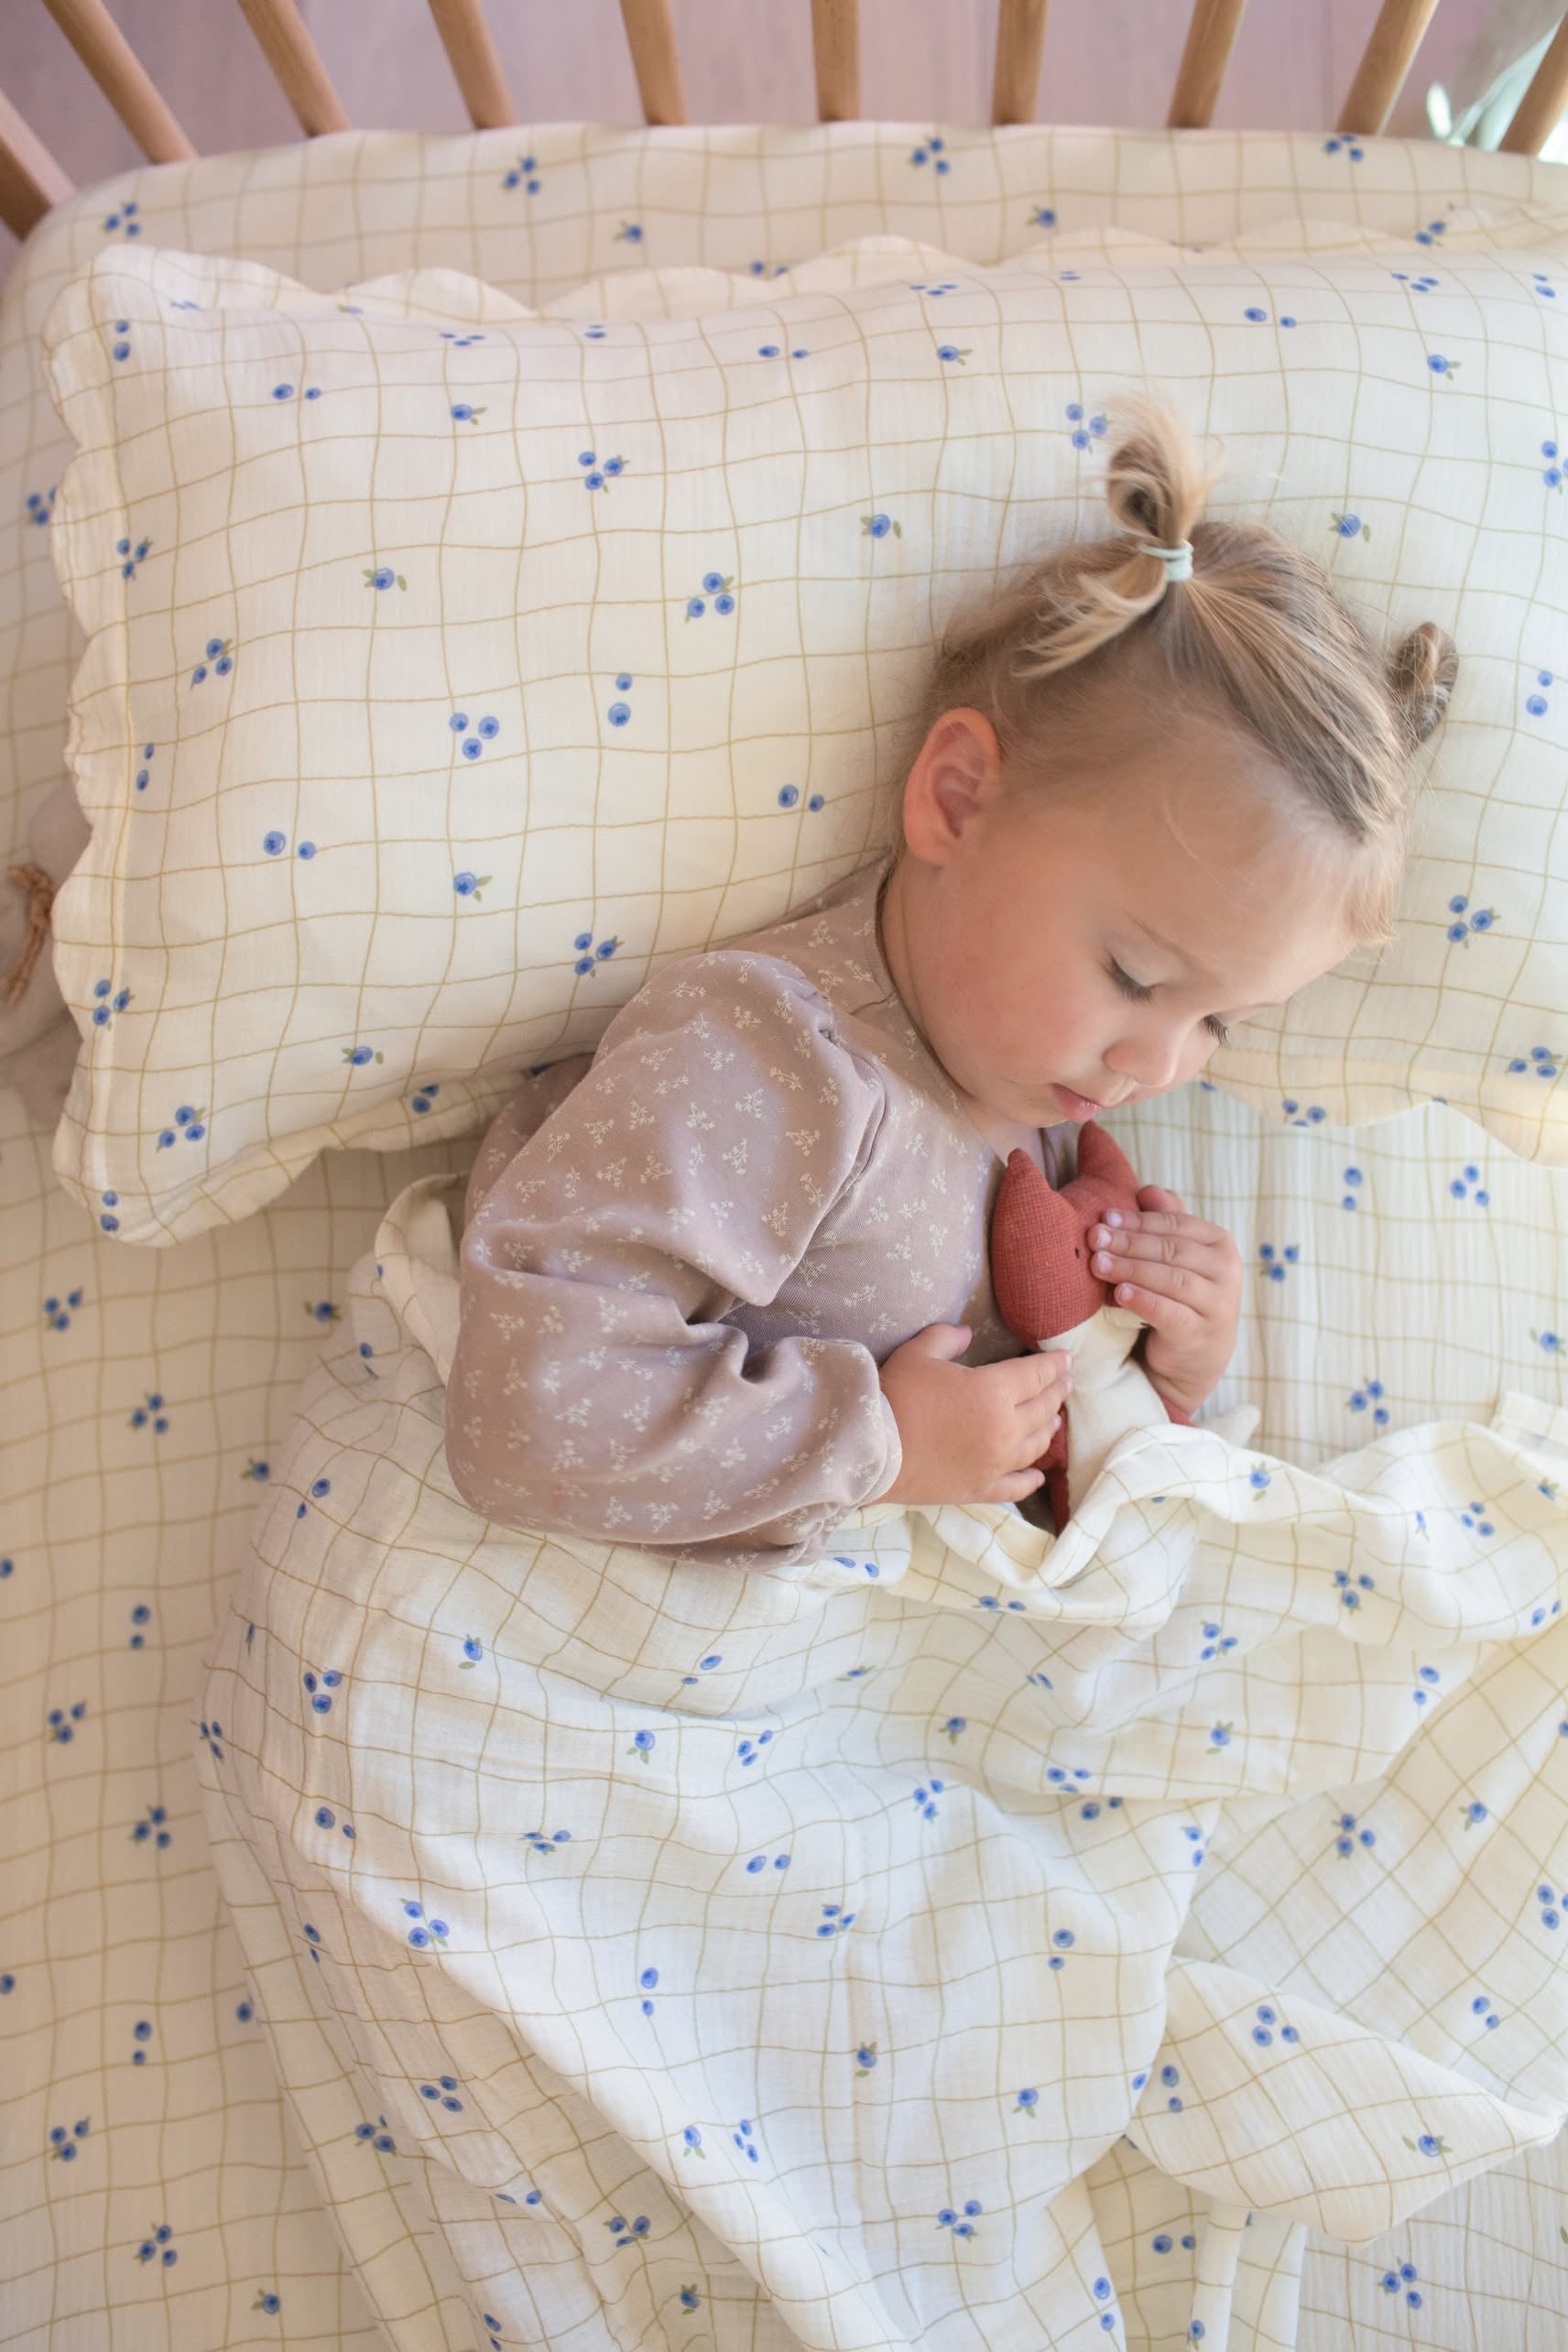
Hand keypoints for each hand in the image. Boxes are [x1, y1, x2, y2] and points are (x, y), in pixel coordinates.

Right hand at [873, 1324, 1073, 1506]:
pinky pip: (1016, 1486)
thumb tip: (966, 1333)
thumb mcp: (918, 1353)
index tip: (1066, 1360)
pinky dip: (1031, 1479)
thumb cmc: (895, 1395)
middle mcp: (1005, 1429)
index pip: (1035, 1375)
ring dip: (1048, 1430)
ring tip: (1054, 1421)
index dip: (1053, 1366)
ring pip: (1036, 1446)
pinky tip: (1038, 1475)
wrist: (871, 1449)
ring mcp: (996, 1463)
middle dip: (1056, 1393)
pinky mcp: (980, 1488)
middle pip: (1042, 1409)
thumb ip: (946, 1338)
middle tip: (1065, 1384)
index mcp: (993, 1391)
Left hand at [1086, 1185, 1241, 1417]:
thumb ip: (1166, 1220)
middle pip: (1171, 1249)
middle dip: (1129, 1242)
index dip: (1138, 1219)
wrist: (1195, 1356)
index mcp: (1219, 1243)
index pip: (1175, 1224)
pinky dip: (1144, 1301)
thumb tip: (1146, 1190)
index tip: (1105, 1216)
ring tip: (1098, 1263)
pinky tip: (1119, 1293)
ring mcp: (1217, 1304)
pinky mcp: (1200, 1334)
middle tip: (1094, 1237)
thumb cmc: (1180, 1295)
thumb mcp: (1177, 1256)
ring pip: (1170, 1279)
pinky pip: (1170, 1313)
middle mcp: (1226, 1271)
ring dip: (1130, 1268)